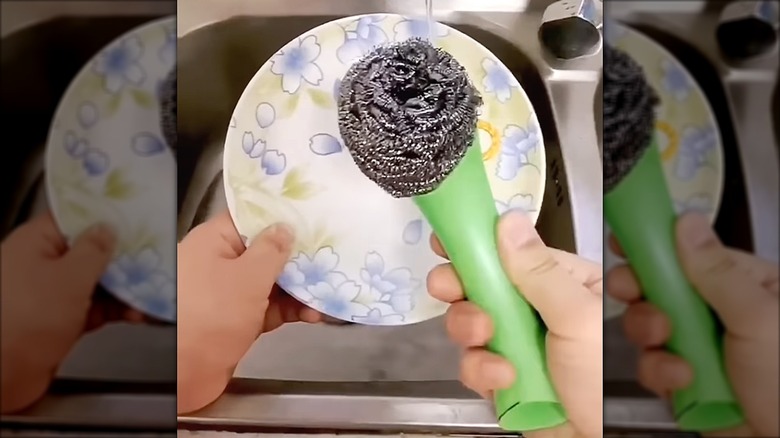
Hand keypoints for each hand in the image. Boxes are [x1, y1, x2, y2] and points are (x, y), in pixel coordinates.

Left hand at [1, 212, 141, 412]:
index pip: (74, 219)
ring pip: (96, 283)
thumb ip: (94, 250)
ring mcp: (51, 295)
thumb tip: (108, 228)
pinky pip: (95, 308)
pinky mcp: (60, 322)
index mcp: (36, 243)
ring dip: (125, 288)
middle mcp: (42, 265)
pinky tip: (139, 314)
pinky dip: (116, 311)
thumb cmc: (30, 315)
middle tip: (155, 258)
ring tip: (153, 292)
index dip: (104, 217)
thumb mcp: (70, 276)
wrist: (2, 373)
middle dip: (123, 258)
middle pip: (89, 252)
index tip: (136, 218)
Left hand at [176, 211, 322, 413]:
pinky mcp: (238, 320)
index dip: (281, 217)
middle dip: (297, 258)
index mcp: (215, 241)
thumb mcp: (248, 276)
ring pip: (271, 282)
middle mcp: (220, 263)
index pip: (251, 218)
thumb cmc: (211, 314)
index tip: (312, 217)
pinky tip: (313, 314)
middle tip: (329, 257)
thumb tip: (286, 228)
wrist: (183, 372)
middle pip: (265, 251)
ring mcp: (229, 293)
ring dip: (299, 288)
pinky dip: (290, 310)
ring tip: (326, 292)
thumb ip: (272, 250)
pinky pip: (269, 308)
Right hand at [426, 211, 602, 437]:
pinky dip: (482, 371)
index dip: (480, 245)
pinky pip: (474, 362)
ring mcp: (520, 344)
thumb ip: (539, 272)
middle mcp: (540, 311)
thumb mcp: (577, 318)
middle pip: (485, 285)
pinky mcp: (504, 376)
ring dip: (472, 331)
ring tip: (487, 340)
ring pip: (473, 323)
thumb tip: (508, 223)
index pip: (515, 253)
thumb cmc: (602, 383)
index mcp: (567, 285)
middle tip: (449, 290)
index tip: (448, 241)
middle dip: (465, 291)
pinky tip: (504, 379)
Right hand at [606, 213, 778, 436]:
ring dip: (650, 334)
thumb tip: (686, 223)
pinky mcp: (683, 377)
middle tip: (629, 291)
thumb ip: (716, 272)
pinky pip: (651, 363)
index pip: (692, 252)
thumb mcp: (758, 318)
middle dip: (642, 292)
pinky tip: (681, 379)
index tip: (624, 239)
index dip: (656, 244)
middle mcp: (718, 312)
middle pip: (661, 285)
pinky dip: (659, 371)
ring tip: (667, 343)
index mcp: (746, 286)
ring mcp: (699, 345)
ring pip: (649, 324)